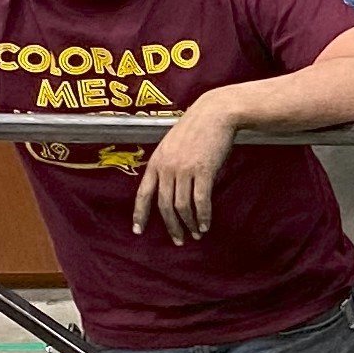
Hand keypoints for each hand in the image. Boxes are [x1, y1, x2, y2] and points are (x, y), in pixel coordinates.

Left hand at [131, 105, 236, 240]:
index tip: (138, 230)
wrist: (215, 113)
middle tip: (178, 239)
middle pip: (164, 205)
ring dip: (189, 224)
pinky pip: (201, 201)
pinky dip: (203, 216)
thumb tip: (170, 185)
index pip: (143, 193)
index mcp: (156, 161)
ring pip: (182, 206)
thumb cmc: (197, 127)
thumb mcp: (173, 144)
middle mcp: (167, 168)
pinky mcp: (203, 171)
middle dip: (171, 226)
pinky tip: (206, 225)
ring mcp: (184, 170)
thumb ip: (168, 164)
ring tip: (195, 234)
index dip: (140, 214)